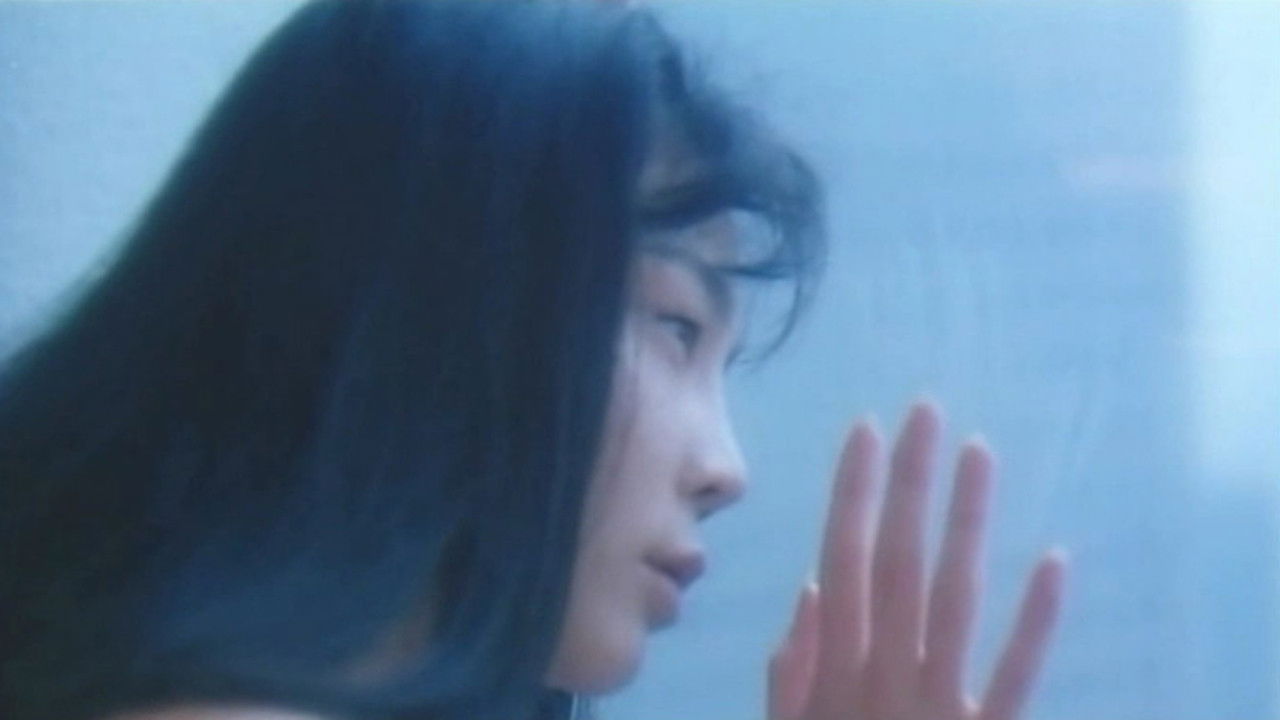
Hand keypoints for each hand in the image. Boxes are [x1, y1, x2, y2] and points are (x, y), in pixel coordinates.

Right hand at [768, 402, 1065, 719]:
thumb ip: (792, 673)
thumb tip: (812, 587)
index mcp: (834, 671)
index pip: (843, 562)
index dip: (853, 492)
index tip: (865, 430)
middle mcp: (886, 675)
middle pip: (898, 563)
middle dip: (908, 482)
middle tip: (926, 412)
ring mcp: (940, 706)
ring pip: (955, 600)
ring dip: (966, 521)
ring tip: (978, 452)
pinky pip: (1016, 676)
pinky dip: (1036, 621)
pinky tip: (1055, 560)